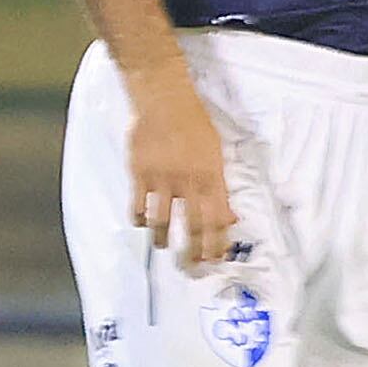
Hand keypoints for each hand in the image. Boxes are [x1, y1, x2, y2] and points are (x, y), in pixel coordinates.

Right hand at [126, 69, 237, 272]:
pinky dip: (140, 218)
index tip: (215, 259)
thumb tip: (229, 215)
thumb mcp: (216, 152)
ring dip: (162, 239)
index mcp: (211, 176)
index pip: (217, 219)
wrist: (164, 99)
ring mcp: (162, 179)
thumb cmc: (193, 122)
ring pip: (162, 220)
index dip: (217, 243)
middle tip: (191, 267)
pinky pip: (138, 205)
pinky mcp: (140, 173)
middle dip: (193, 252)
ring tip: (162, 246)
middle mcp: (188, 181)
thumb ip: (220, 185)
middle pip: (192, 226)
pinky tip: (142, 223)